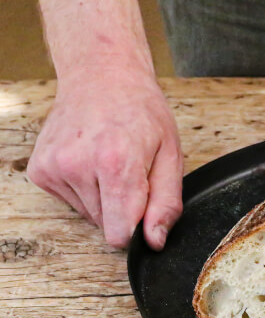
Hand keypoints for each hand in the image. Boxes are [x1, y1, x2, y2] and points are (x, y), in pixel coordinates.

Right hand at [27, 66, 182, 248]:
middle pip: (106, 225)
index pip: (119, 234)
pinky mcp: (40, 170)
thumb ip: (166, 203)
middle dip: (124, 208)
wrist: (101, 76)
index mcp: (116, 163)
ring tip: (110, 162)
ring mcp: (54, 167)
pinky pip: (71, 201)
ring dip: (104, 198)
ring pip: (89, 215)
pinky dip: (85, 189)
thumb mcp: (171, 155)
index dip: (137, 231)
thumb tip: (154, 241)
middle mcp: (78, 165)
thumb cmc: (141, 112)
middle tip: (130, 171)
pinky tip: (90, 160)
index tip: (144, 211)